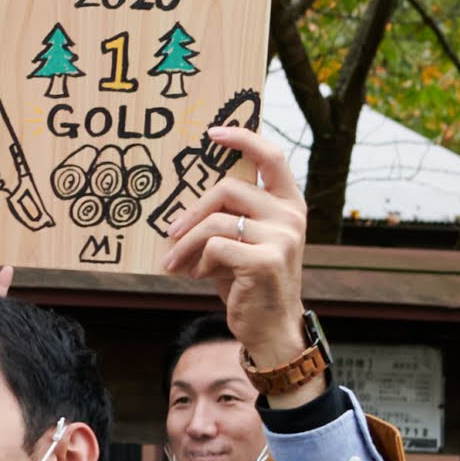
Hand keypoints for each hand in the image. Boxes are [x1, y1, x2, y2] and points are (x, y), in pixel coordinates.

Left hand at [154, 123, 314, 379]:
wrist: (270, 327)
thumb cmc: (248, 280)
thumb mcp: (242, 241)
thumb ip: (227, 215)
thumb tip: (179, 197)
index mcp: (288, 203)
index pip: (271, 156)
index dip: (242, 138)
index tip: (211, 133)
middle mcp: (291, 215)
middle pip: (227, 188)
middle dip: (190, 211)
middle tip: (169, 232)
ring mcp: (282, 237)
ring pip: (215, 221)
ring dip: (186, 243)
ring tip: (174, 262)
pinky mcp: (266, 261)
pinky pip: (215, 247)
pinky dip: (198, 262)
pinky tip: (199, 276)